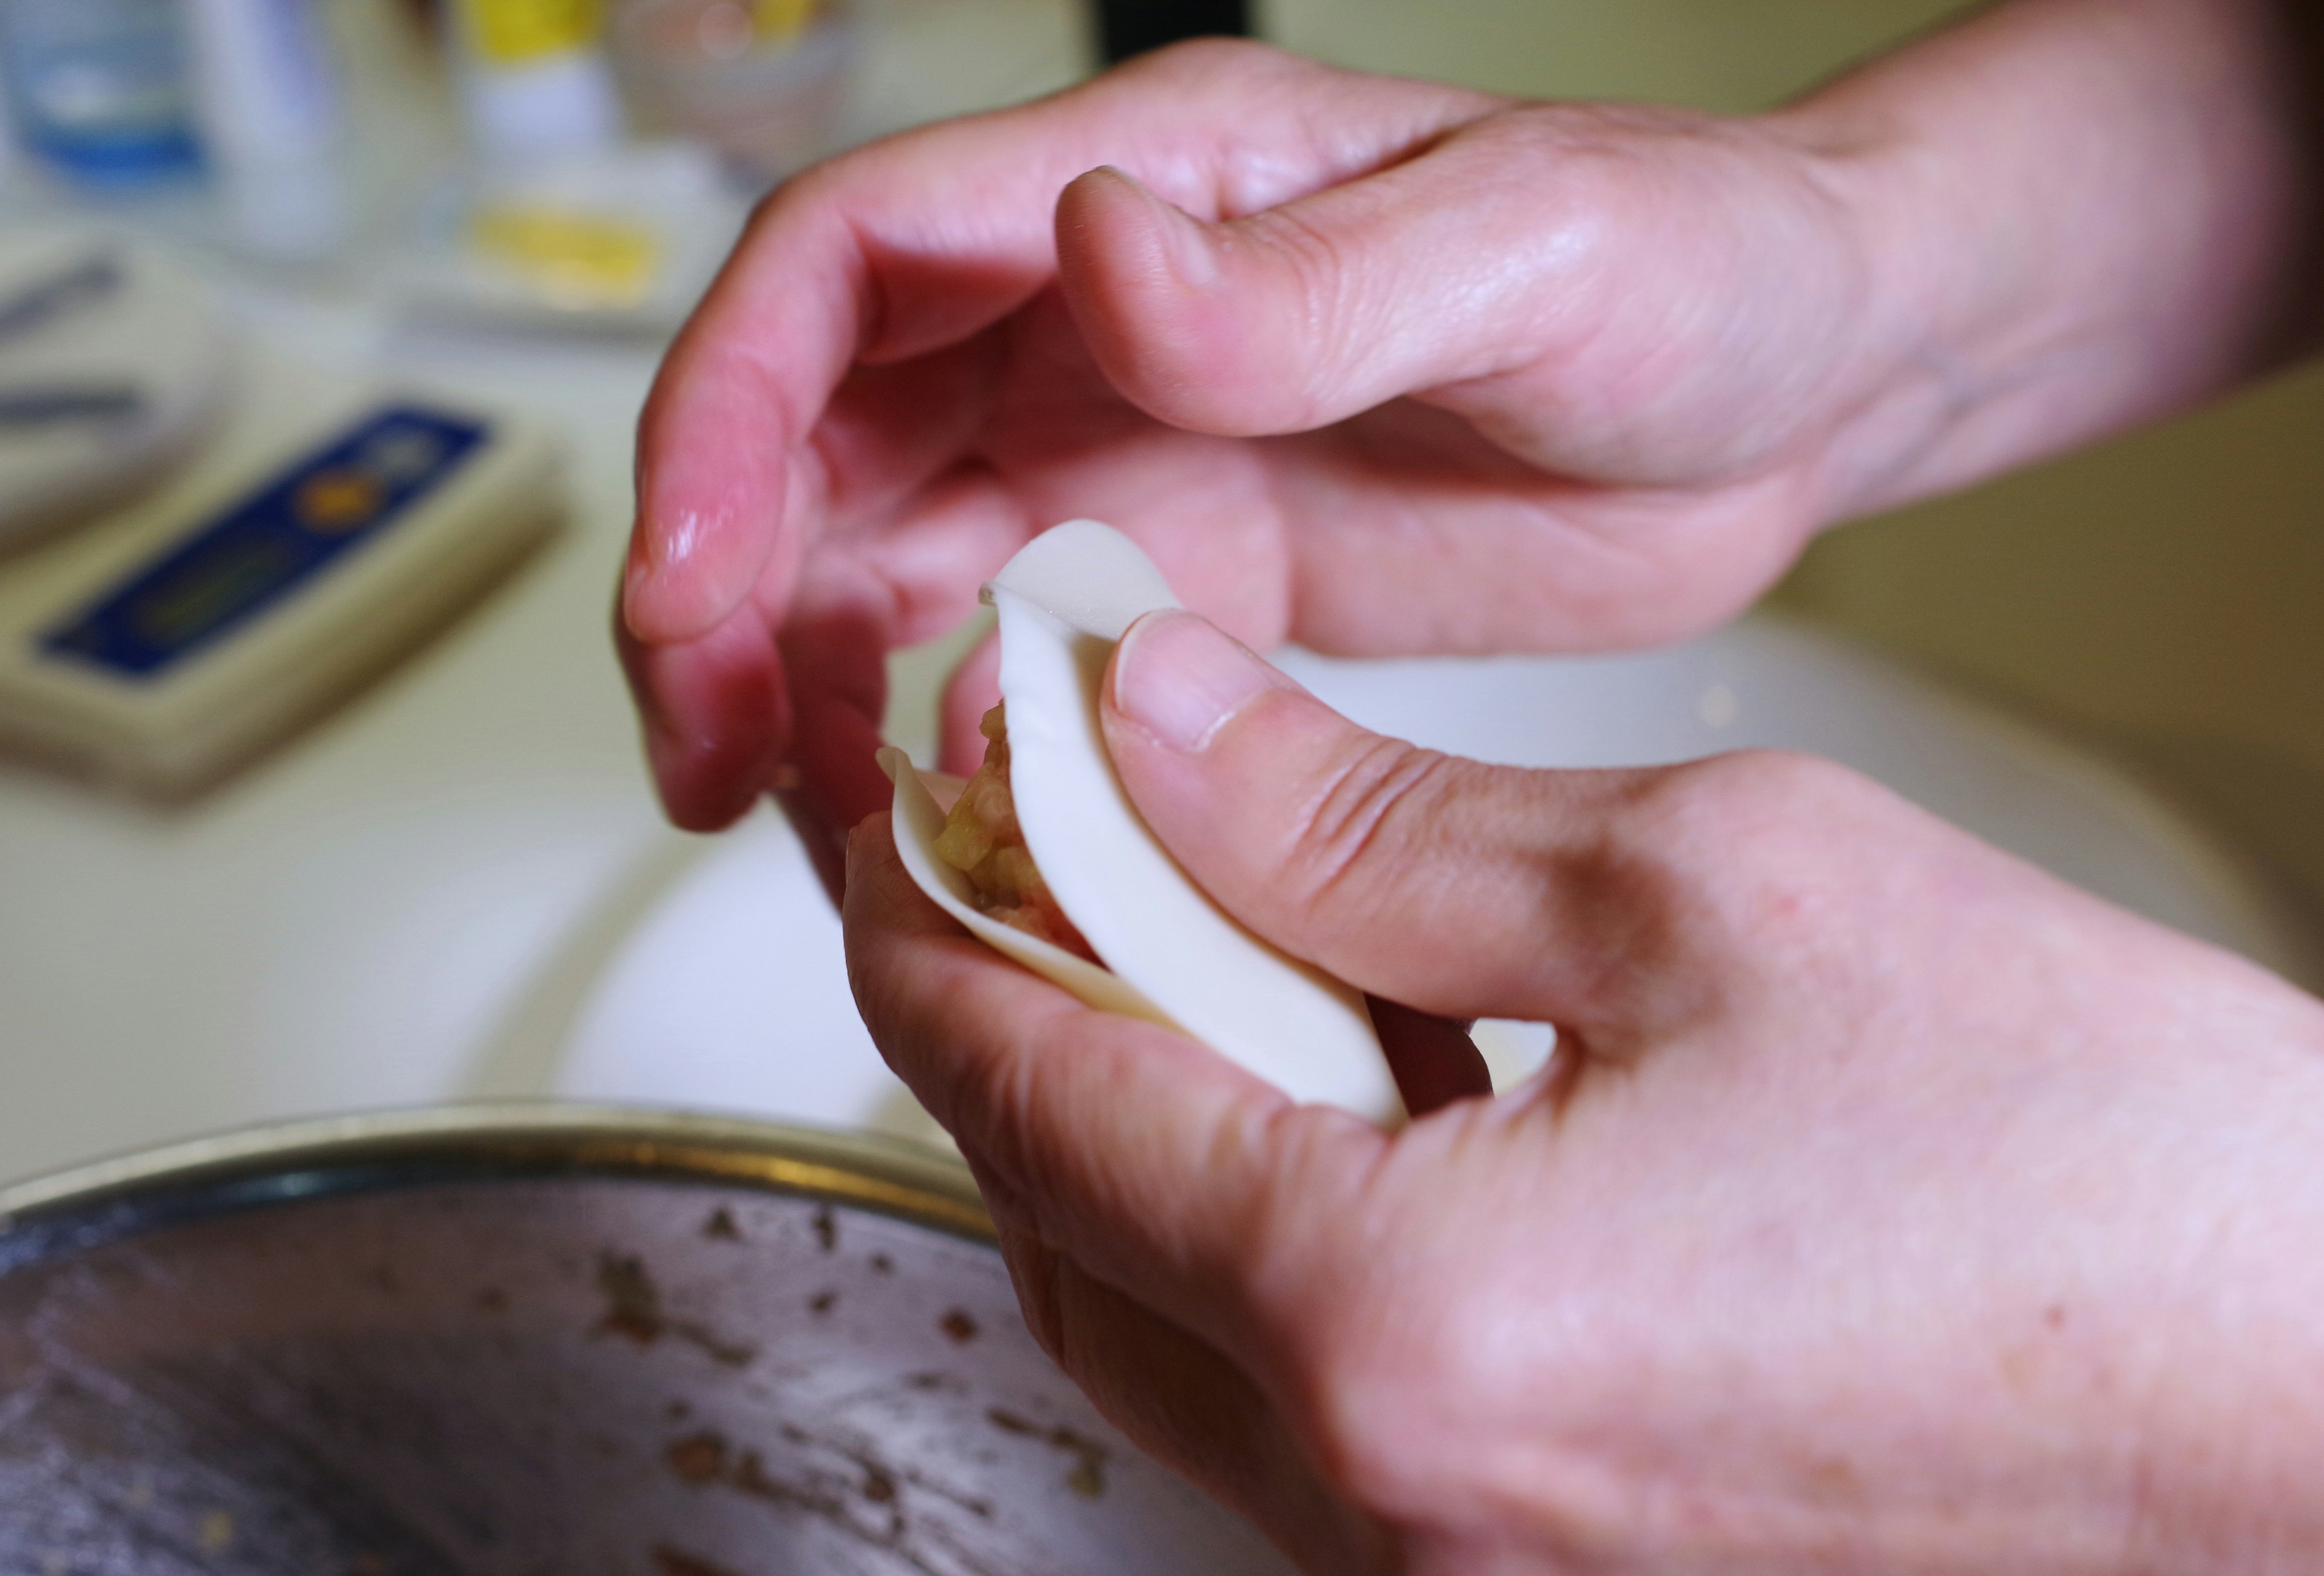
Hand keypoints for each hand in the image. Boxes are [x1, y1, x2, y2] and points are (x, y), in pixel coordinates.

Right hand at [622, 39, 1925, 858]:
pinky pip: (1018, 662)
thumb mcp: (1531, 244)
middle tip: (714, 758)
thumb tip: (1091, 259)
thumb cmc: (1702, 260)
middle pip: (818, 436)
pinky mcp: (1194, 582)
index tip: (693, 582)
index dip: (725, 416)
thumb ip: (1302, 278)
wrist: (1805, 390)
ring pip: (889, 562)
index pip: (845, 269)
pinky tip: (959, 831)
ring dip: (810, 684)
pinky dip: (957, 747)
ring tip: (797, 821)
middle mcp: (1098, 323)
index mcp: (1143, 191)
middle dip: (724, 588)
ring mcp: (1137, 458)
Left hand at [843, 609, 2323, 1573]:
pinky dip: (1266, 1233)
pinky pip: (1305, 1396)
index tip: (905, 805)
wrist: (2314, 1393)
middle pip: (1066, 1226)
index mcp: (1399, 1324)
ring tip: (1183, 941)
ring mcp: (1457, 1573)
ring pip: (1168, 1326)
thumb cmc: (2090, 1165)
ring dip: (1138, 1128)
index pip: (1032, 1096)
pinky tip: (1337, 1093)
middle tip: (1030, 854)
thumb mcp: (1703, 888)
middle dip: (1013, 1023)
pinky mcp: (1536, 1572)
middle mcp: (1394, 1504)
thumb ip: (1372, 825)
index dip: (936, 921)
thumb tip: (1163, 737)